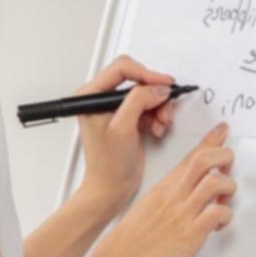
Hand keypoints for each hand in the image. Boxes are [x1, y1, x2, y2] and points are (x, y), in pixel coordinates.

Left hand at [74, 55, 176, 212]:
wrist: (112, 187)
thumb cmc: (107, 164)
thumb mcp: (122, 129)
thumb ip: (138, 102)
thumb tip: (158, 87)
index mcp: (90, 95)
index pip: (122, 69)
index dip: (146, 74)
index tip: (164, 84)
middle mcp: (102, 98)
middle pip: (137, 80)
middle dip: (154, 95)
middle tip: (164, 110)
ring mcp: (117, 107)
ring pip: (147, 93)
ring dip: (159, 107)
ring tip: (161, 124)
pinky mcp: (129, 116)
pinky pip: (150, 105)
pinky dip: (158, 115)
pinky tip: (156, 129)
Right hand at [95, 122, 235, 256]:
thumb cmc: (131, 240)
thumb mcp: (149, 207)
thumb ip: (169, 197)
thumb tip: (188, 193)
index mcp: (164, 188)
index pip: (190, 156)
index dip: (210, 140)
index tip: (222, 130)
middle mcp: (174, 196)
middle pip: (204, 160)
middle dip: (224, 155)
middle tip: (228, 167)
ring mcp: (183, 214)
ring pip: (215, 183)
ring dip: (229, 187)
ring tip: (225, 199)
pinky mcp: (190, 235)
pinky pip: (217, 214)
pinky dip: (226, 215)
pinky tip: (219, 224)